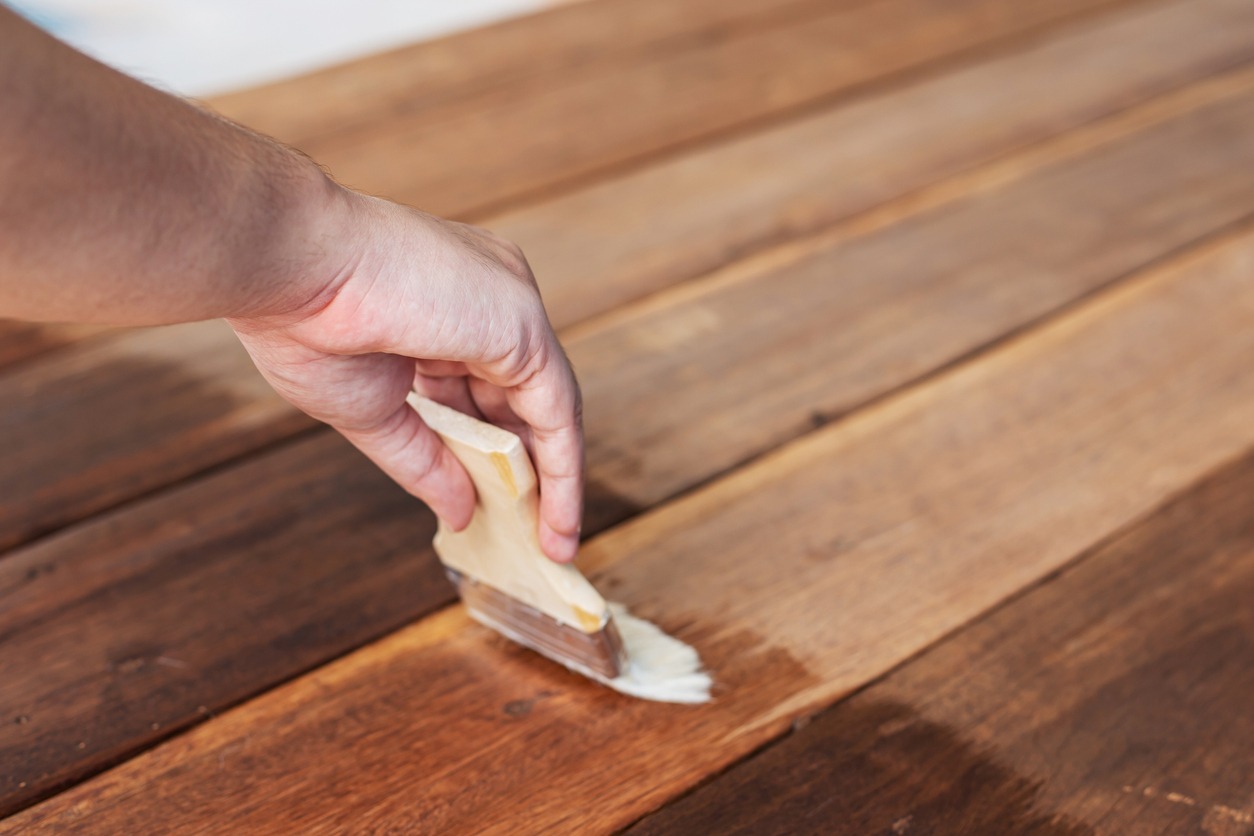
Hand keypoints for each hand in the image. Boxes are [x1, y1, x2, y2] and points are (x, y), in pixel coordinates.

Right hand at [229, 191, 583, 561]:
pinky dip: (561, 469)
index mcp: (448, 307)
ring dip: (553, 481)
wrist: (288, 264)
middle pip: (522, 402)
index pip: (485, 388)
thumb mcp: (374, 410)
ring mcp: (511, 307)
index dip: (491, 450)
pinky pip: (557, 411)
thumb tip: (462, 512)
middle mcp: (490, 300)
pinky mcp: (524, 326)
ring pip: (548, 410)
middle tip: (531, 536)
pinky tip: (554, 519)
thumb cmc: (304, 321)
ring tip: (551, 545)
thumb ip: (425, 459)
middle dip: (527, 472)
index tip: (491, 503)